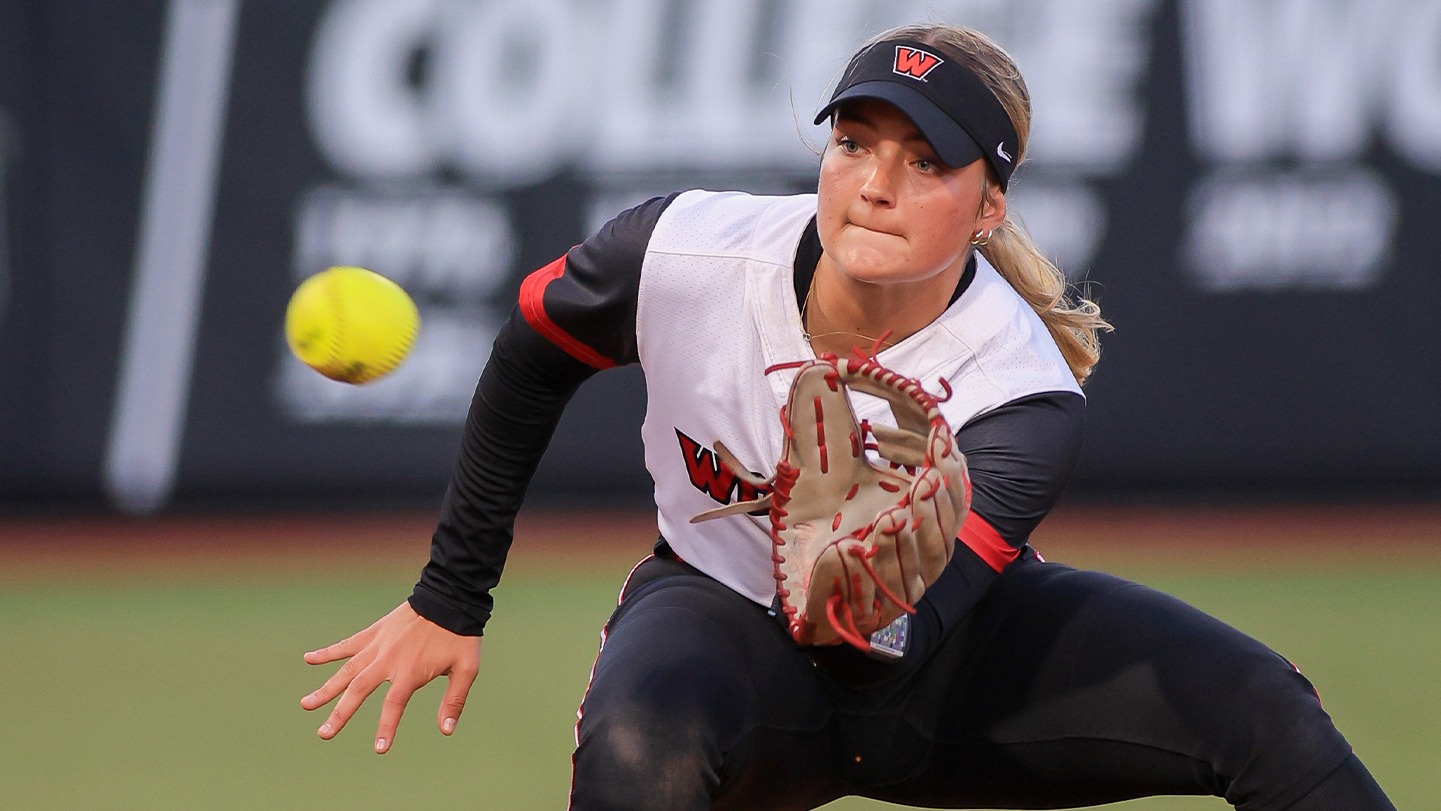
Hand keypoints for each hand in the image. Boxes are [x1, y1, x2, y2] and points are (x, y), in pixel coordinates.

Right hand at [301, 601, 481, 753]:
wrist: (450, 598)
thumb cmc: (460, 636)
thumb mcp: (466, 668)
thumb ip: (454, 700)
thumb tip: (446, 731)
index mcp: (410, 671)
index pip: (393, 705)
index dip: (386, 728)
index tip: (379, 749)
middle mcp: (388, 660)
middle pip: (359, 690)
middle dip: (340, 714)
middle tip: (323, 734)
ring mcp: (378, 645)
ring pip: (346, 670)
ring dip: (326, 688)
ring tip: (306, 704)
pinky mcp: (374, 632)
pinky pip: (347, 644)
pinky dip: (328, 652)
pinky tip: (308, 659)